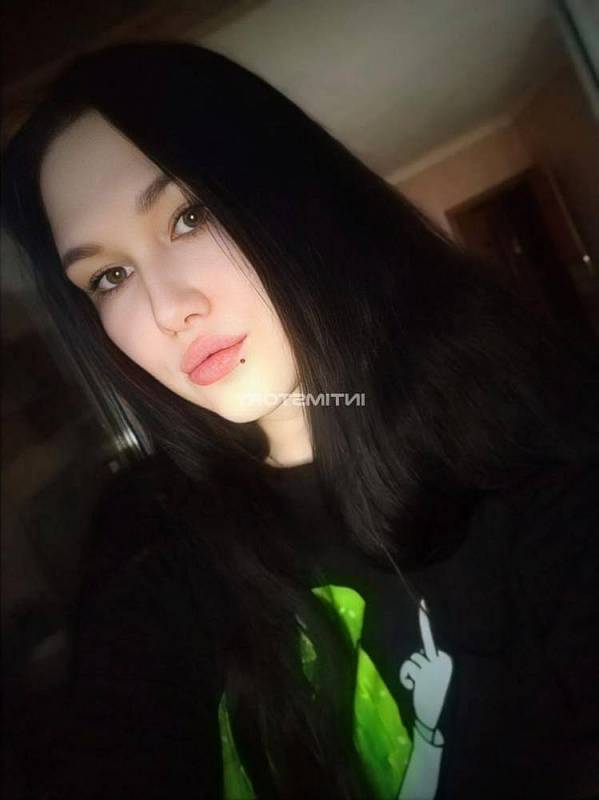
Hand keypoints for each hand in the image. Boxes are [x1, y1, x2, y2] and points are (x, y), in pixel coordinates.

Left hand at [399, 599, 452, 730]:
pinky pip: (408, 667)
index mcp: (450, 658)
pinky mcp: (422, 675)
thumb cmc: (438, 696)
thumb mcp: (440, 675)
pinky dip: (406, 676)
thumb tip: (422, 650)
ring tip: (418, 685)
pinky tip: (411, 687)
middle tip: (423, 635)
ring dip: (412, 669)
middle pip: (426, 644)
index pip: (437, 636)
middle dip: (421, 647)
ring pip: (414, 657)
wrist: (436, 720)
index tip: (424, 599)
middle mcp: (443, 658)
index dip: (427, 620)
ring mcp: (432, 666)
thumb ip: (435, 660)